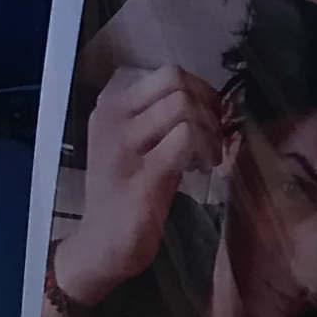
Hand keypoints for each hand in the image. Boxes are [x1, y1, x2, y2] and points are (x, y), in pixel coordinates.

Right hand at [55, 65, 222, 305]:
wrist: (103, 243)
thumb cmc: (127, 192)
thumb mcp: (140, 145)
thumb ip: (165, 119)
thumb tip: (213, 101)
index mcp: (112, 108)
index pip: (168, 74)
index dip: (201, 90)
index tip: (210, 116)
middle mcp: (112, 120)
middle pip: (177, 83)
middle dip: (208, 106)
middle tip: (214, 137)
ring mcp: (123, 147)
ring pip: (183, 107)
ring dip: (209, 130)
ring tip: (208, 157)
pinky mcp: (141, 175)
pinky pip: (185, 139)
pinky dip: (205, 149)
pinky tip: (201, 169)